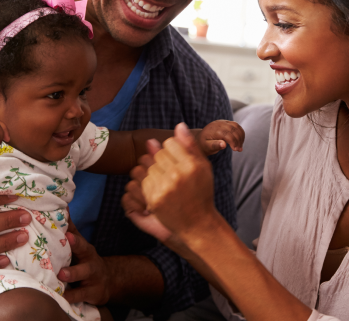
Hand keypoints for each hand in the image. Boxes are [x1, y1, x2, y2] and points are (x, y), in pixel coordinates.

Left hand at [57, 227, 113, 305]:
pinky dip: (72, 296)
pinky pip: (81, 295)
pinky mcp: (92, 292)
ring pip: (83, 274)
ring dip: (73, 274)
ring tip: (62, 274)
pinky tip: (63, 297)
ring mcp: (92, 277)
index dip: (74, 236)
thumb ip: (70, 230)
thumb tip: (61, 208)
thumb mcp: (81, 246)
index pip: (79, 240)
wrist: (109, 280)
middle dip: (76, 246)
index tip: (66, 232)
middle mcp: (90, 260)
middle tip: (67, 241)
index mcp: (85, 249)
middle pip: (85, 251)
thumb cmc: (86, 260)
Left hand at [135, 123, 217, 240]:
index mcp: (192, 165)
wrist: (197, 223)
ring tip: (169, 184)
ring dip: (157, 173)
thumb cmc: (201, 192)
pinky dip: (151, 184)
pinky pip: (145, 181)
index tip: (178, 160)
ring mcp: (165, 188)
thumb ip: (190, 145)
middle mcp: (178, 175)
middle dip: (164, 161)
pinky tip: (162, 191)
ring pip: (150, 167)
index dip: (172, 150)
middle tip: (173, 174)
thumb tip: (179, 125)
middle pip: (158, 155)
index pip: (169, 143)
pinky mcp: (154, 199)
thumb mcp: (203, 167)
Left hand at [196, 119, 244, 154]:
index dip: (234, 142)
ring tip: (240, 146)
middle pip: (233, 130)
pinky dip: (240, 132)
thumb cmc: (203, 145)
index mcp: (214, 130)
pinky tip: (240, 140)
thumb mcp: (207, 147)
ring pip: (236, 126)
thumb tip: (224, 144)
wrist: (199, 138)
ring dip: (241, 136)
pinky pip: (236, 125)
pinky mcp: (225, 122)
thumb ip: (215, 145)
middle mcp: (219, 124)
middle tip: (239, 150)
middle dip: (238, 140)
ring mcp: (222, 121)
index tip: (236, 150)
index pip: (228, 135)